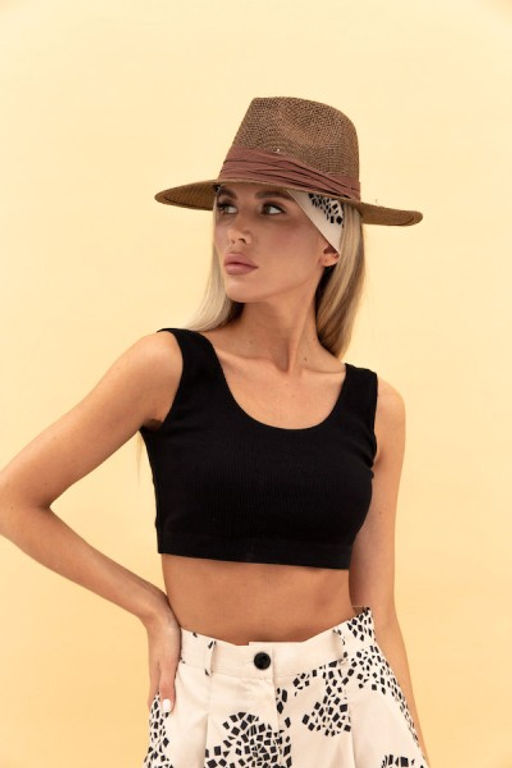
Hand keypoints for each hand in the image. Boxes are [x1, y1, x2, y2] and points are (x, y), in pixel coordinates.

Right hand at [143, 594, 181, 711]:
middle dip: (167, 705)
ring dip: (174, 689)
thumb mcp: (168, 663)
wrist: (158, 610)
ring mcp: (162, 658)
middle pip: (161, 692)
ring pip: (167, 679)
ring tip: (187, 699)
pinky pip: (174, 667)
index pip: (154, 701)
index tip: (165, 729)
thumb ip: (167, 685)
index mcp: (156, 676)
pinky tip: (189, 674)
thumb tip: (165, 710)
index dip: (158, 715)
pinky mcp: (169, 649)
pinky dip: (179, 675)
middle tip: (180, 718)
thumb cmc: (164, 635)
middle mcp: (158, 669)